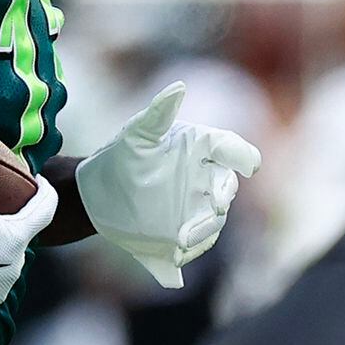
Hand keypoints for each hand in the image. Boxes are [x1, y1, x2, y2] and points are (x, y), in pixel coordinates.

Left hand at [72, 82, 260, 289]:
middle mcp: (204, 178)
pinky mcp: (184, 234)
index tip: (249, 166)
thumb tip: (178, 87)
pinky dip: (189, 252)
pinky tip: (175, 256)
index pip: (231, 149)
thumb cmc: (118, 157)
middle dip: (224, 197)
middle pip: (227, 188)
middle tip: (215, 205)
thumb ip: (158, 113)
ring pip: (214, 221)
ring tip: (183, 239)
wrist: (95, 198)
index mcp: (200, 149)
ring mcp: (196, 208)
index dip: (243, 155)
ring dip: (205, 231)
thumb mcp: (135, 136)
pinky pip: (196, 245)